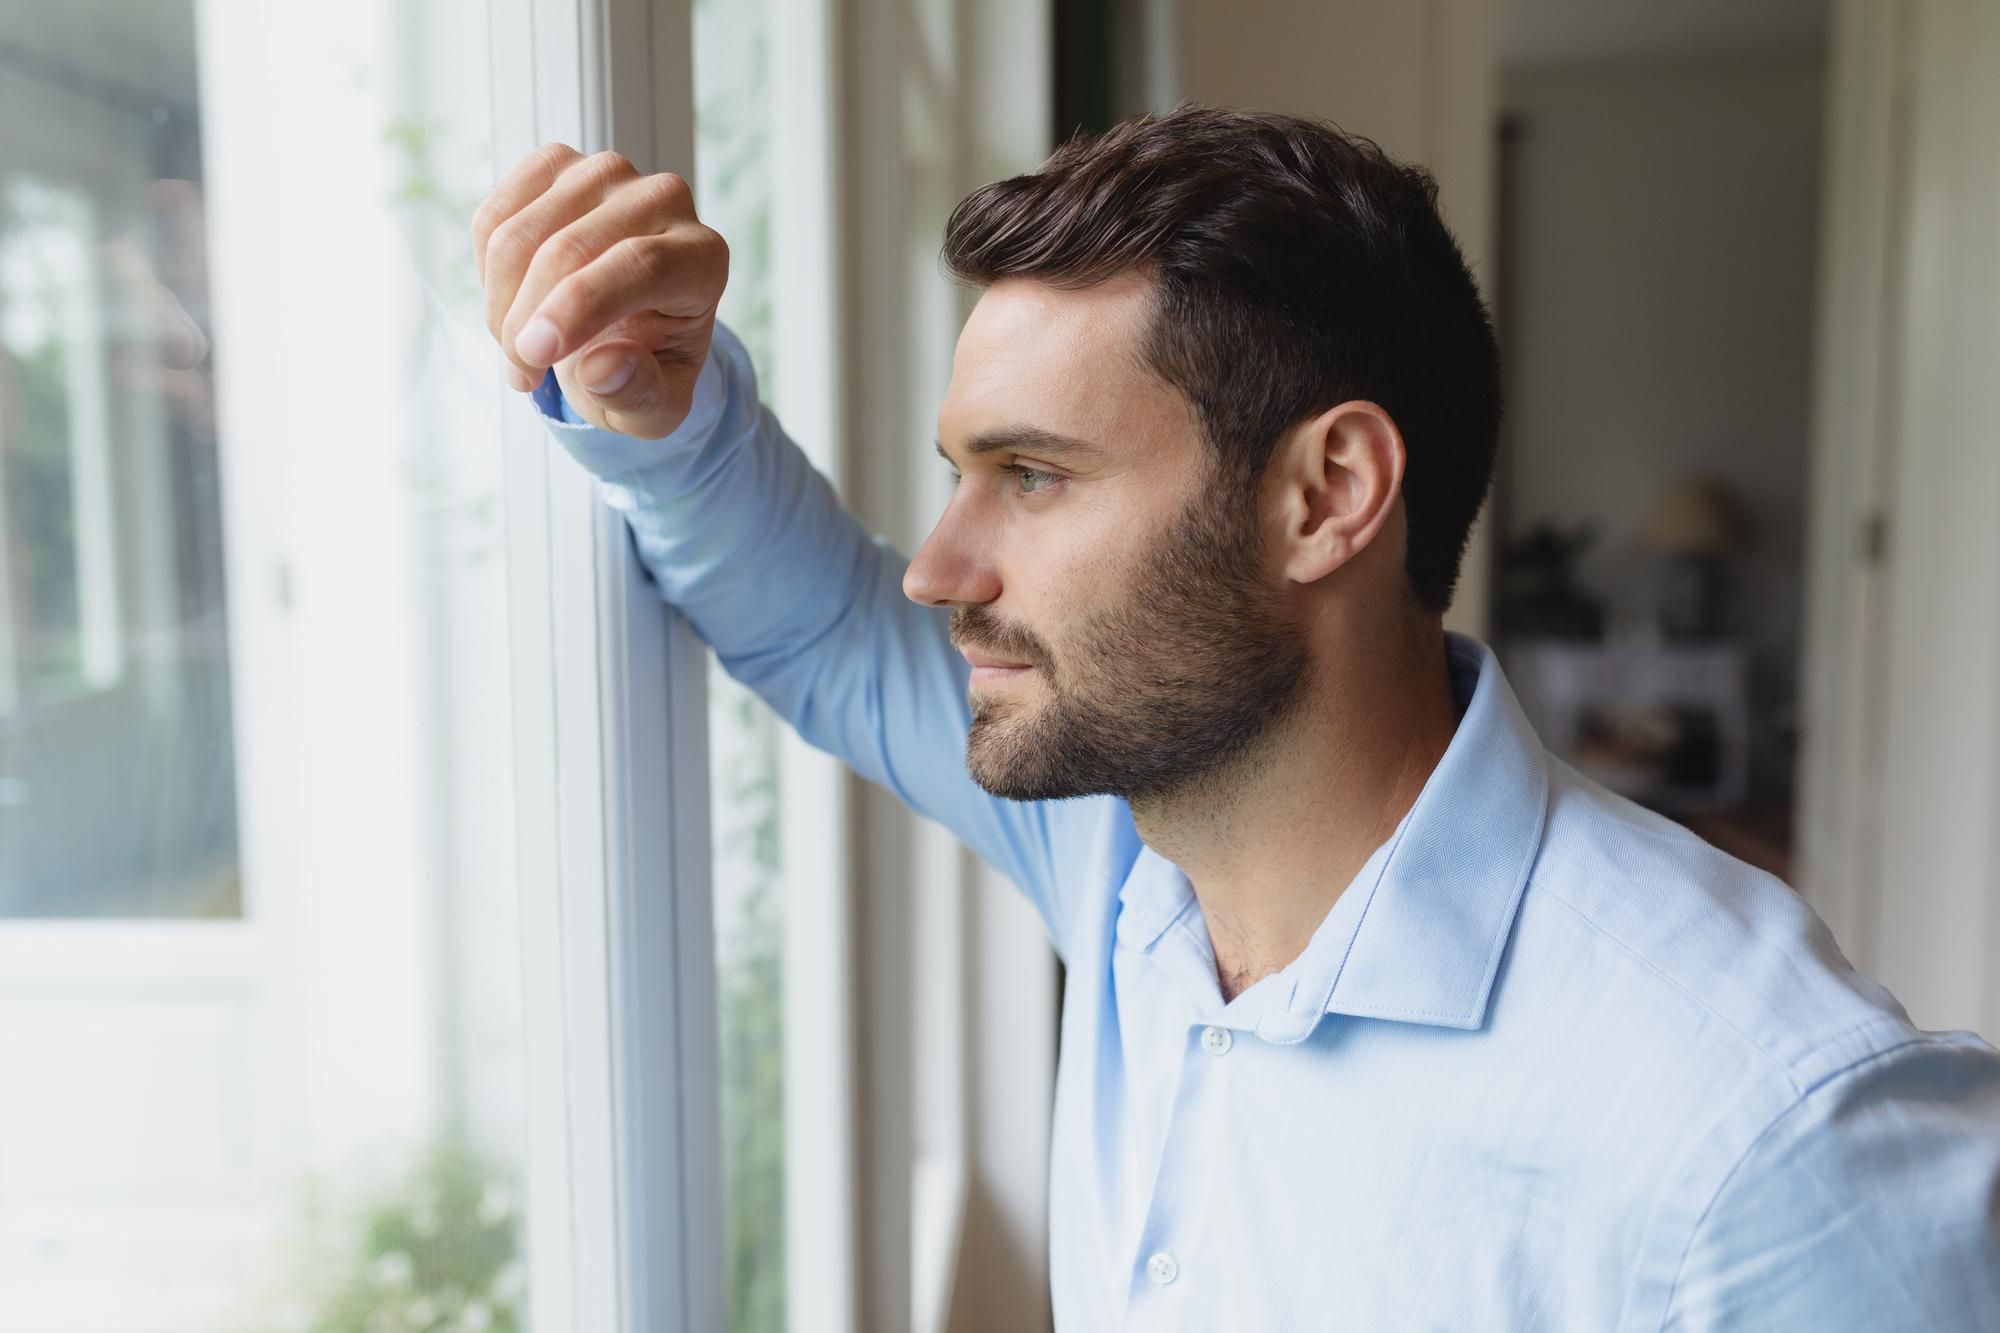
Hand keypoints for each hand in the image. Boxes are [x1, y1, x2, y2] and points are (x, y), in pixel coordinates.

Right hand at [472, 144, 728, 438]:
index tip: (533, 353)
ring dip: (502, 304)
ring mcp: (607, 174)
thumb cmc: (645, 369)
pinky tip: (511, 303)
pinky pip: (495, 217)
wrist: (625, 331)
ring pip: (521, 233)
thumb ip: (637, 395)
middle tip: (522, 373)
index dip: (580, 307)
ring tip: (520, 349)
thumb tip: (603, 367)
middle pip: (572, 248)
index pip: (641, 265)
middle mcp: (664, 201)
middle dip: (526, 320)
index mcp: (703, 258)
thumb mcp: (653, 408)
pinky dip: (487, 272)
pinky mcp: (557, 166)